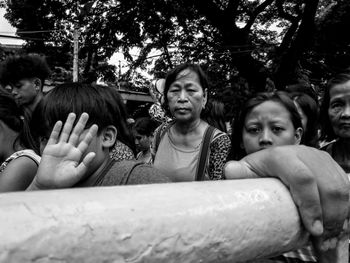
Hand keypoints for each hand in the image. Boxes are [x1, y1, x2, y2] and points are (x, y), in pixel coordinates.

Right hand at [28, 113, 97, 189]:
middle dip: (81, 124)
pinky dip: (56, 129)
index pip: (85, 141)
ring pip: (65, 132)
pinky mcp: (50, 149)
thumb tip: (93, 153)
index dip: (90, 133)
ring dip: (69, 123)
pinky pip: (53, 137)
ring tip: (73, 114)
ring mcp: (59, 148)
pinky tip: (60, 122)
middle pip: (76, 133)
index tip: (96, 125)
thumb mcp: (78, 173)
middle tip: (86, 114)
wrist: (49, 184)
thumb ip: (85, 164)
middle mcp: (69, 149)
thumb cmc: (65, 181)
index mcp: (76, 154)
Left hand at [225, 145, 348, 244]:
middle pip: (328, 188)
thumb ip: (239, 172)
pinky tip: (337, 229)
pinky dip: (345, 212)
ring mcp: (322, 160)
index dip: (310, 205)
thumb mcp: (248, 170)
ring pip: (342, 190)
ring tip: (330, 242)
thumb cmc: (260, 169)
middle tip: (323, 244)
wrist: (276, 159)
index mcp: (281, 156)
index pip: (302, 178)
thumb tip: (230, 170)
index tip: (313, 230)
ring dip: (340, 219)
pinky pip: (347, 190)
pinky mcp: (333, 168)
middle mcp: (305, 155)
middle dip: (330, 219)